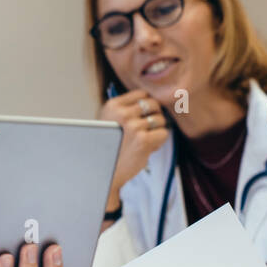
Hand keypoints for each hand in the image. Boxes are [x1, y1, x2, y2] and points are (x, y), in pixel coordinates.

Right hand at [99, 89, 169, 207]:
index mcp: (112, 106)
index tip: (143, 117)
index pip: (142, 94)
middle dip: (155, 116)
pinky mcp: (143, 140)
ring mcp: (133, 126)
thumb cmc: (109, 147)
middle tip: (146, 130)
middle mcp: (122, 113)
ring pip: (161, 120)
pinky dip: (159, 142)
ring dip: (156, 131)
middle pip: (154, 104)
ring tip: (143, 141)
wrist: (102, 172)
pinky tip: (146, 149)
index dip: (147, 106)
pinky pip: (164, 134)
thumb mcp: (110, 121)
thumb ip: (126, 109)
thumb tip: (155, 101)